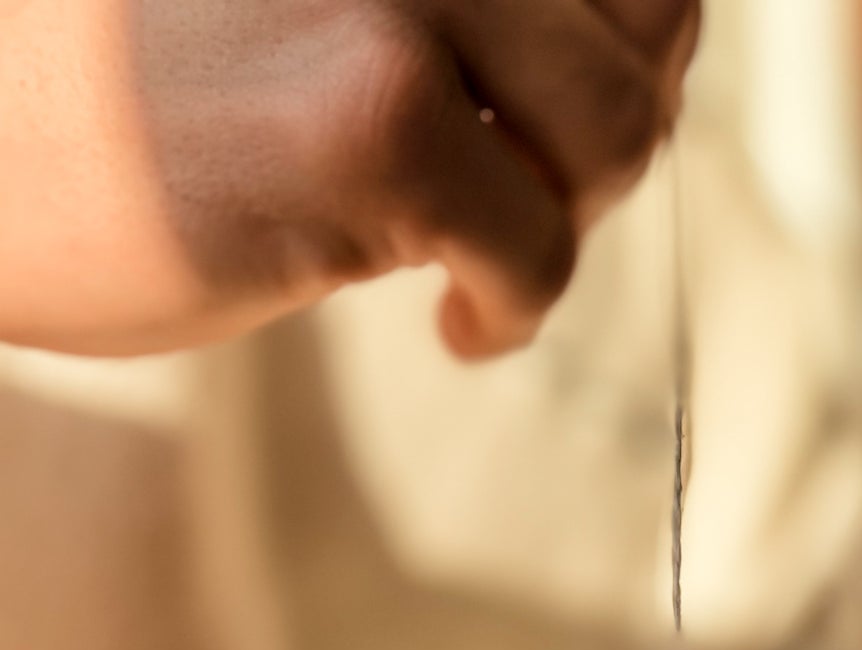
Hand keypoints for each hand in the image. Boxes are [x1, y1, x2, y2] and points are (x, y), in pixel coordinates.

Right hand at [0, 0, 697, 355]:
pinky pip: (538, 245)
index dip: (637, 36)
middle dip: (611, 135)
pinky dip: (515, 311)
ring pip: (611, 128)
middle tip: (531, 200)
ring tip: (487, 260)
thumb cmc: (129, 78)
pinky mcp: (367, 117)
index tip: (570, 119)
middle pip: (651, 13)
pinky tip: (459, 328)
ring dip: (570, 220)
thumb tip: (654, 49)